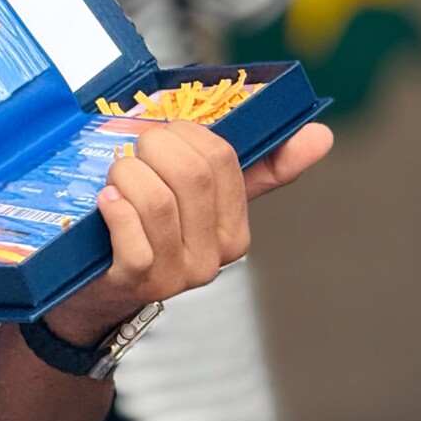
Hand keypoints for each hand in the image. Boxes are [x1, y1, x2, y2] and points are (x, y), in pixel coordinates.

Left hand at [42, 120, 332, 346]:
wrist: (99, 288)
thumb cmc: (152, 231)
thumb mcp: (201, 201)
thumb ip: (257, 169)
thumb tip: (322, 134)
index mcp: (234, 231)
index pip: (222, 158)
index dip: (185, 132)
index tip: (164, 133)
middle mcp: (211, 257)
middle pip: (190, 174)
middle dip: (154, 147)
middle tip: (134, 150)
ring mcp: (175, 275)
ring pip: (157, 200)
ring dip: (127, 174)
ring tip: (116, 176)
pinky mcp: (134, 283)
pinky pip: (132, 237)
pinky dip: (115, 209)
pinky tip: (106, 200)